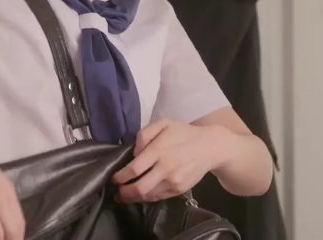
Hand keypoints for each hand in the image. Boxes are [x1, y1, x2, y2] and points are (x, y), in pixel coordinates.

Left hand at [111, 119, 225, 202]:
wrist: (209, 147)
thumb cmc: (183, 133)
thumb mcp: (163, 124)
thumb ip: (144, 134)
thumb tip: (134, 153)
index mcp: (159, 150)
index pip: (134, 169)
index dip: (120, 177)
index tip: (113, 178)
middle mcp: (165, 168)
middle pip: (139, 188)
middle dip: (124, 193)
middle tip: (116, 192)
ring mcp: (173, 181)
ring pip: (148, 195)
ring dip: (133, 198)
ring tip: (124, 196)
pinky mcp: (179, 190)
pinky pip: (159, 197)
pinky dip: (147, 197)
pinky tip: (141, 194)